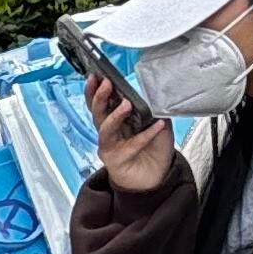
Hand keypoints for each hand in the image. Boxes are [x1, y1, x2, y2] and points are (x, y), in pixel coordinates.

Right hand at [83, 61, 177, 192]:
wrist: (156, 177)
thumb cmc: (153, 149)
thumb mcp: (157, 122)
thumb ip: (152, 109)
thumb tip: (153, 92)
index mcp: (114, 121)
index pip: (99, 103)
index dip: (94, 90)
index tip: (95, 76)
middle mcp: (108, 133)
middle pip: (97, 113)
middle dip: (99, 98)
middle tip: (106, 83)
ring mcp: (110, 147)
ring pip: (106, 130)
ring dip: (115, 116)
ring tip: (126, 104)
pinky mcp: (117, 161)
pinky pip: (131, 146)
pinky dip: (145, 135)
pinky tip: (158, 126)